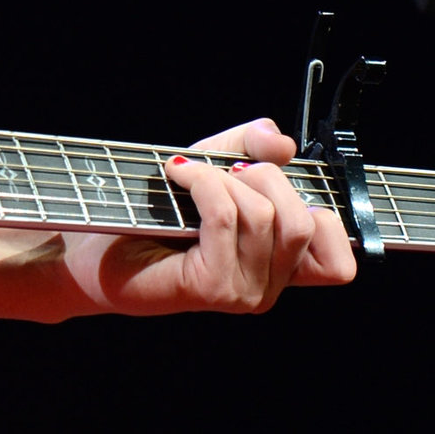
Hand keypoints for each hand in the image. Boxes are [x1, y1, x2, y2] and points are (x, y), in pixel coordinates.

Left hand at [87, 117, 357, 314]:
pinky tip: (178, 174)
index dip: (324, 216)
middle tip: (226, 169)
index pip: (340, 263)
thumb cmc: (153, 214)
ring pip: (264, 216)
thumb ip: (251, 148)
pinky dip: (203, 181)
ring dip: (225, 178)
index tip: (278, 184)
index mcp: (279, 267)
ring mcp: (241, 292)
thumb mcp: (213, 166)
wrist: (94, 250)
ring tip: (193, 173)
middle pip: (303, 223)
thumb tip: (281, 142)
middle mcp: (268, 287)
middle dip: (265, 177)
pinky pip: (226, 215)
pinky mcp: (210, 286)